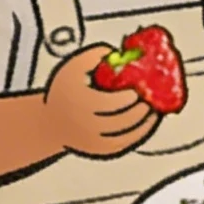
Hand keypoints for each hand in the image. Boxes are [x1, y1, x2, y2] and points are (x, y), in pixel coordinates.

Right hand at [44, 45, 159, 156]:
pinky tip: (145, 124)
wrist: (50, 122)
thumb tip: (120, 53)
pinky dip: (137, 135)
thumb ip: (95, 55)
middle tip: (150, 98)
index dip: (130, 97)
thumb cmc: (64, 92)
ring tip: (152, 110)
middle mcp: (86, 123)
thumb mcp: (73, 66)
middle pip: (122, 119)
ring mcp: (93, 139)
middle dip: (141, 109)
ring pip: (125, 134)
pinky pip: (122, 144)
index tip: (139, 88)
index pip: (112, 103)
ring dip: (143, 122)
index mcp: (80, 102)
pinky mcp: (98, 149)